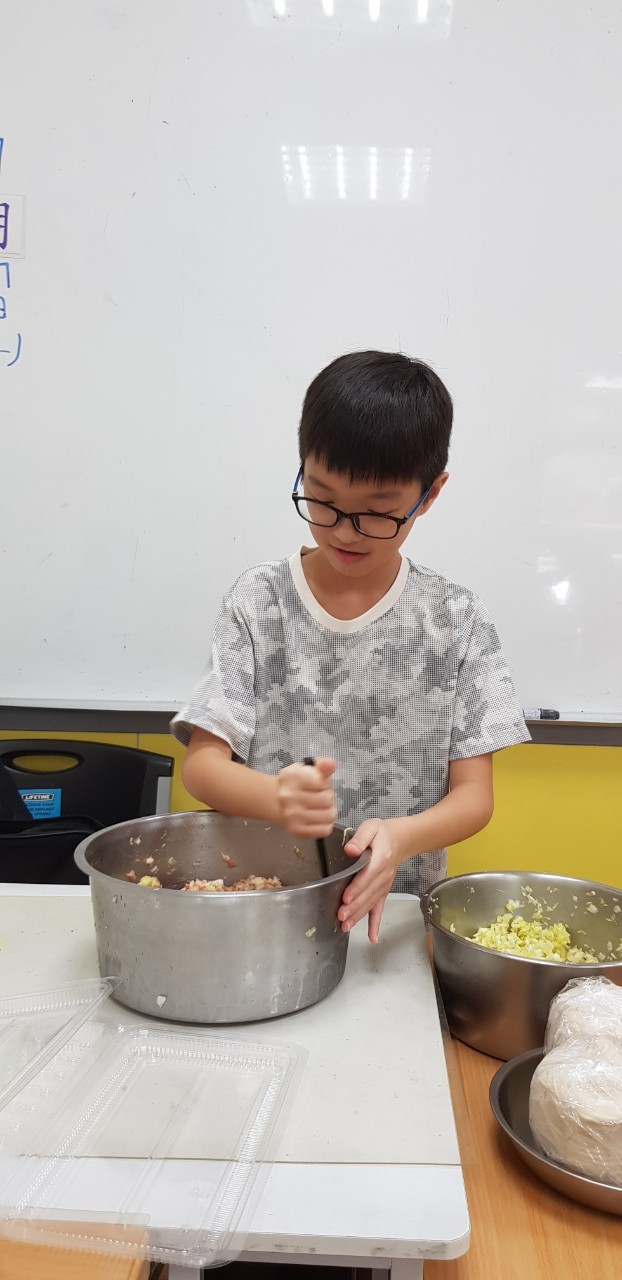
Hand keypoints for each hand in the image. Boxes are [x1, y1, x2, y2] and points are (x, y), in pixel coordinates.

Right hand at [276, 758, 336, 837]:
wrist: (278, 802)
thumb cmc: (299, 784)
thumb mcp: (310, 769)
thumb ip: (323, 766)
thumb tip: (330, 764)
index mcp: (291, 776)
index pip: (322, 782)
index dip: (324, 783)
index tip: (317, 784)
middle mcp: (288, 796)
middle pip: (327, 799)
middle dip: (327, 797)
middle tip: (318, 796)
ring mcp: (291, 815)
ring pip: (329, 816)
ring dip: (328, 811)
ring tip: (318, 807)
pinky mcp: (296, 831)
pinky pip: (324, 830)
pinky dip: (325, 825)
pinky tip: (317, 819)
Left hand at [339, 819, 401, 943]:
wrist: (401, 840)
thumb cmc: (382, 833)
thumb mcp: (371, 827)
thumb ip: (360, 838)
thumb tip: (350, 850)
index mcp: (380, 859)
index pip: (367, 876)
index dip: (357, 888)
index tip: (346, 898)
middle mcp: (384, 876)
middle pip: (368, 894)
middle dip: (354, 907)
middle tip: (341, 916)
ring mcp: (384, 886)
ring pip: (371, 904)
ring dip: (359, 916)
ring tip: (346, 926)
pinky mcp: (383, 891)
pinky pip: (380, 909)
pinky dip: (375, 924)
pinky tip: (372, 938)